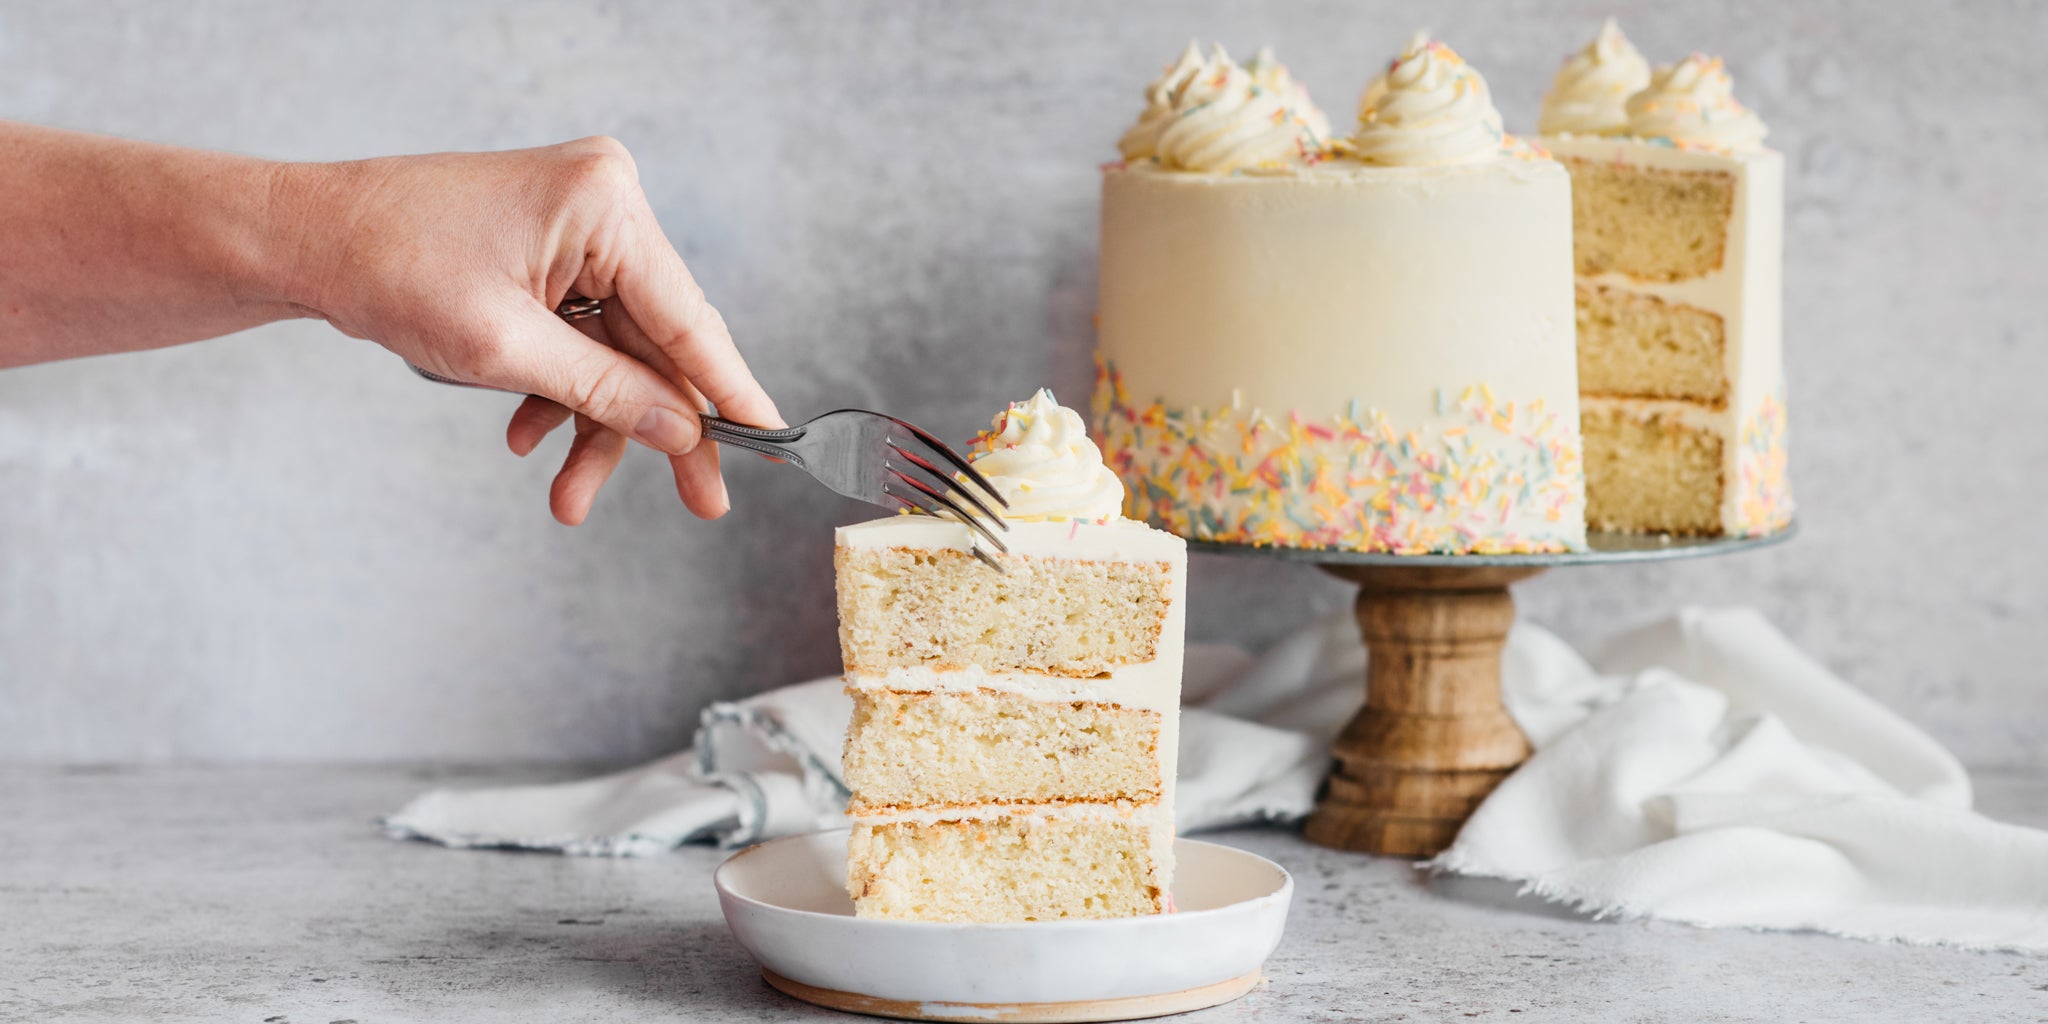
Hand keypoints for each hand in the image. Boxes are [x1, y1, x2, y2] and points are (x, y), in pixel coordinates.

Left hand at [287, 136, 781, 524]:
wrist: (303, 238)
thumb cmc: (387, 267)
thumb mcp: (504, 349)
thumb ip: (603, 392)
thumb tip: (680, 432)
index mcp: (605, 204)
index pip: (688, 316)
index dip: (731, 390)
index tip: (775, 442)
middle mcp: (604, 204)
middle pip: (659, 340)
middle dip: (655, 427)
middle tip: (701, 501)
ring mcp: (579, 225)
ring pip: (619, 349)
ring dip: (596, 422)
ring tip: (567, 497)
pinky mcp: (553, 249)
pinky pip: (582, 333)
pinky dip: (561, 389)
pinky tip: (528, 435)